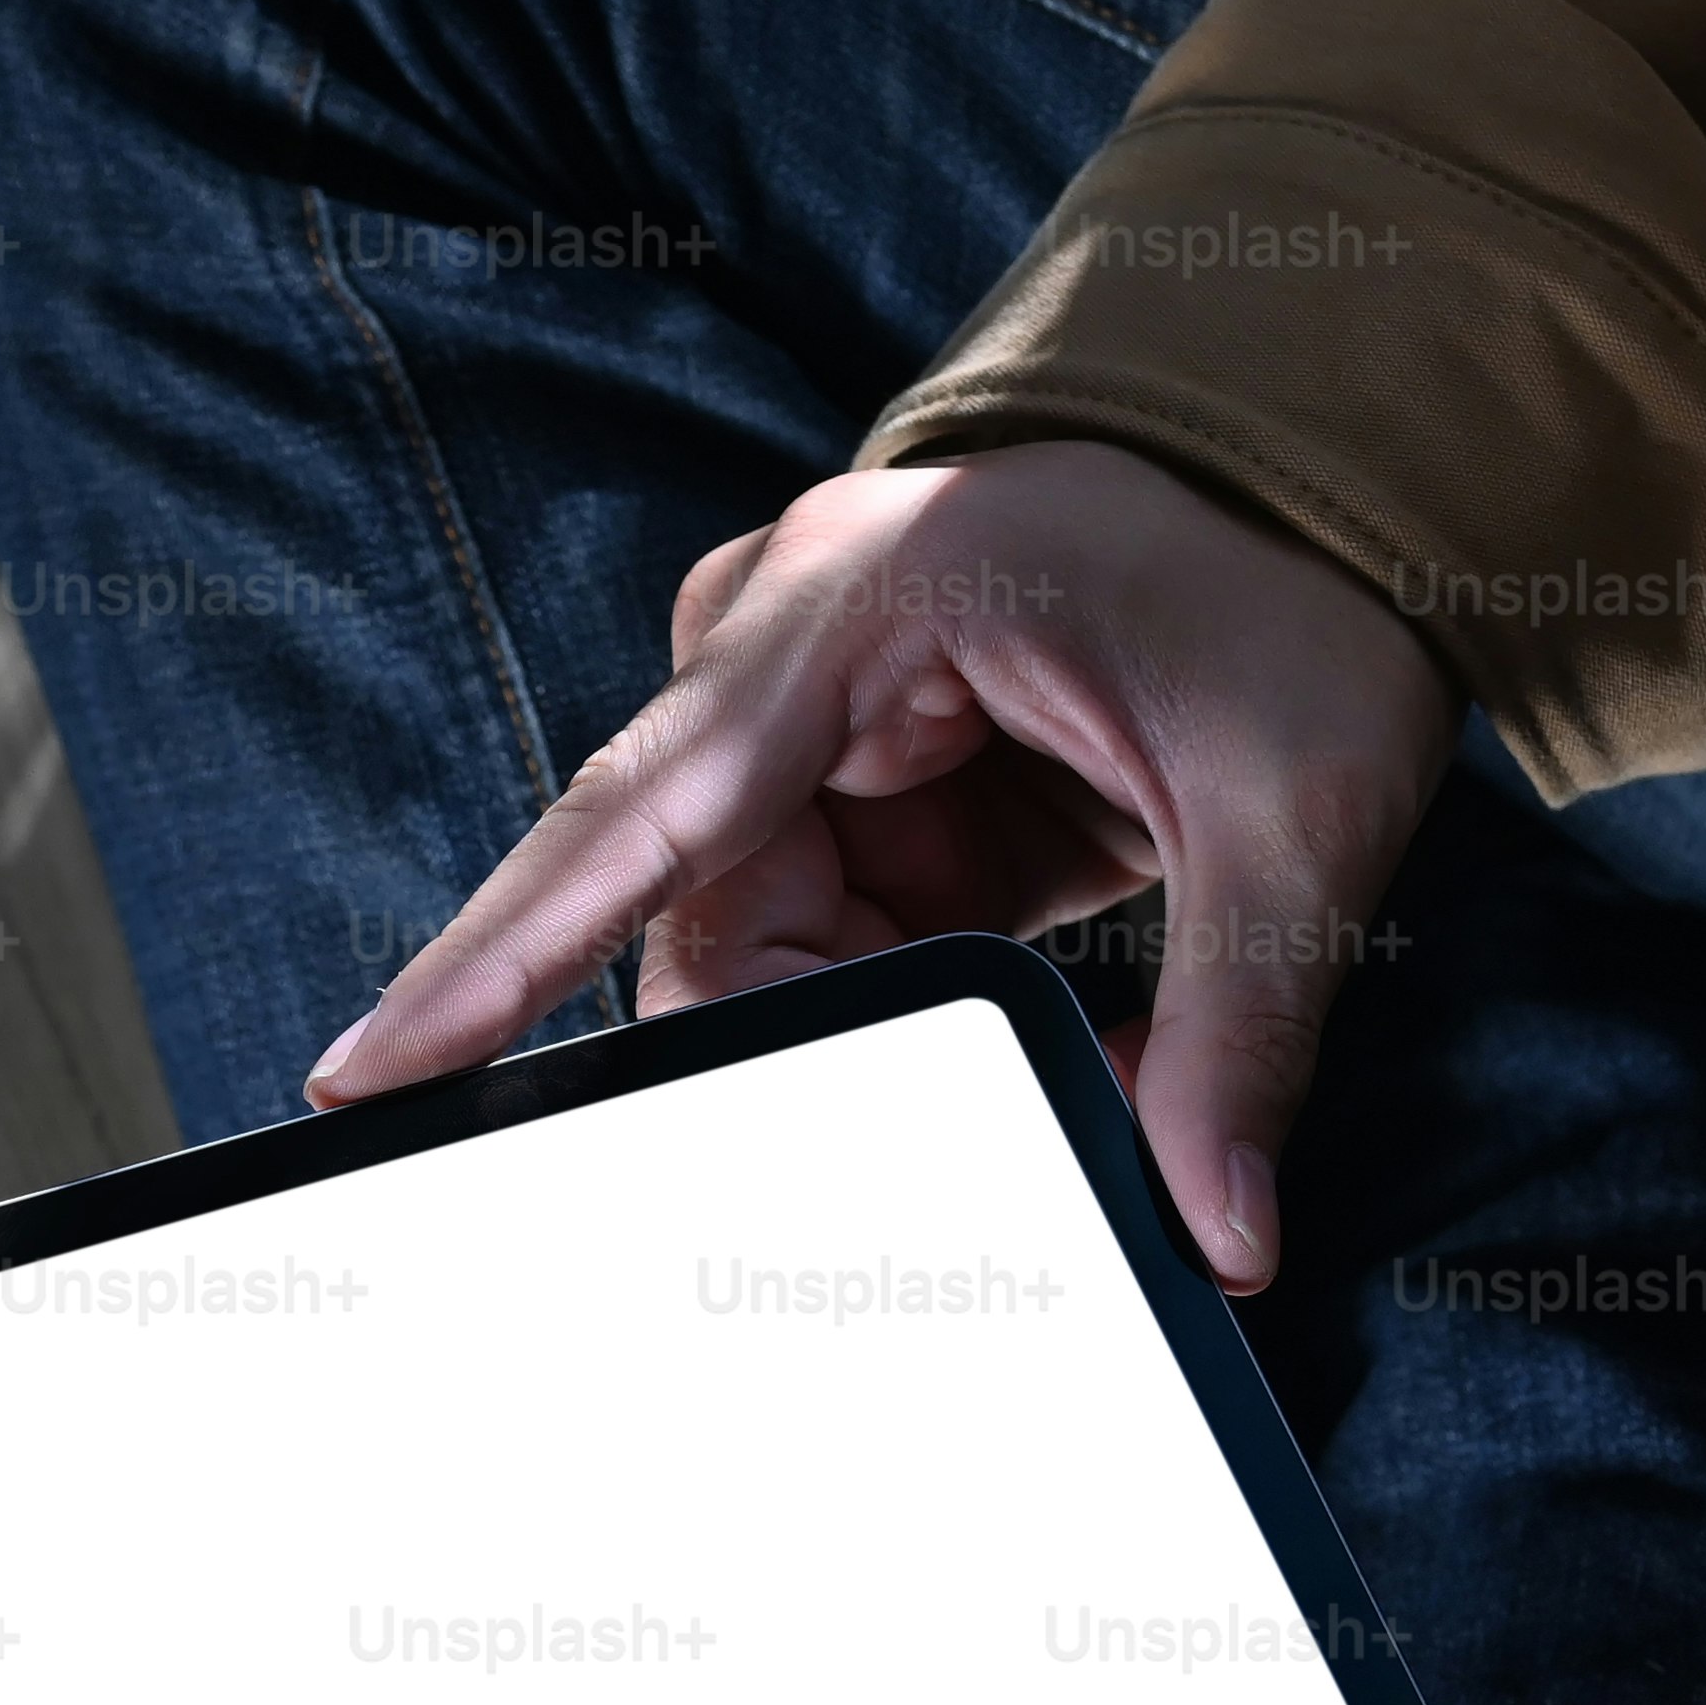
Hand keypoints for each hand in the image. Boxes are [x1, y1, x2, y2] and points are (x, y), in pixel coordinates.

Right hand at [299, 439, 1449, 1288]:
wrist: (1338, 479)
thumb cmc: (1296, 581)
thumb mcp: (1295, 804)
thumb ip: (1241, 1020)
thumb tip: (1219, 1224)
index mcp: (854, 607)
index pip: (636, 814)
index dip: (493, 958)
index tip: (367, 1077)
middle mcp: (789, 652)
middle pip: (688, 910)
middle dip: (791, 1044)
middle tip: (881, 1150)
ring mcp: (818, 720)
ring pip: (760, 943)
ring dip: (880, 1025)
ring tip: (1076, 1025)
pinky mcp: (867, 785)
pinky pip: (834, 935)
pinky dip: (923, 1001)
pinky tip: (1066, 1004)